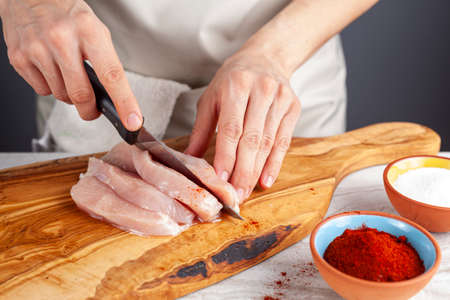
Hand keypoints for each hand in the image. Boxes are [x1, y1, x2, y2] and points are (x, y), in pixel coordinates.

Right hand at [0, 0, 141, 129]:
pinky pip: (42, 91)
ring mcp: (37, 49)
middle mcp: (62, 39)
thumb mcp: (96, 30)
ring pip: (61, 96)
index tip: (133, 121)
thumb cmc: (67, 13)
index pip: (112, 75)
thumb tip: (114, 97)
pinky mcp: (19, 57)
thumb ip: (106, 62)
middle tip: (93, 109)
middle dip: (90, 110)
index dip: (124, 102)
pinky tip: (50, 68)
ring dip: (69, 94)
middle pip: (81, 94)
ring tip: (68, 72)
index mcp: (89, 30)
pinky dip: (50, 87)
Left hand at [185, 54, 300, 201]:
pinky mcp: (293, 107)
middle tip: (234, 195)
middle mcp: (261, 91)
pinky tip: (266, 180)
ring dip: (256, 171)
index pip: (231, 128)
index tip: (220, 179)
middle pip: (252, 139)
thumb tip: (189, 159)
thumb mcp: (211, 98)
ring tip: (246, 192)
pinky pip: (283, 141)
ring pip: (268, 142)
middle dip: (242, 171)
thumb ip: (201, 129)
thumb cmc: (233, 80)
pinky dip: (275, 163)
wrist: (266, 57)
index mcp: (236, 86)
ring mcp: (280, 99)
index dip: (226, 156)